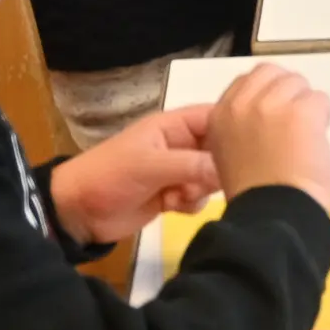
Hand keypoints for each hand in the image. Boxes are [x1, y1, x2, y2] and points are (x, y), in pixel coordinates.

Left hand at [50, 106, 219, 243]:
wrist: (77, 212)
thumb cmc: (109, 176)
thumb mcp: (149, 165)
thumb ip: (191, 165)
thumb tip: (230, 170)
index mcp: (174, 125)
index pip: (216, 116)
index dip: (236, 127)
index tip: (252, 147)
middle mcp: (180, 145)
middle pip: (219, 150)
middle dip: (218, 167)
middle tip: (205, 180)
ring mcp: (177, 171)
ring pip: (211, 176)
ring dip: (202, 188)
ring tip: (181, 195)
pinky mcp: (172, 195)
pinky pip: (198, 197)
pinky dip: (191, 204)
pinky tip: (172, 207)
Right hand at [207, 63, 329, 206]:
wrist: (272, 213)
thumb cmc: (253, 194)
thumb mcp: (230, 153)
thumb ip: (243, 127)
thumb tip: (271, 115)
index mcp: (220, 115)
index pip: (248, 80)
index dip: (267, 94)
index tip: (276, 117)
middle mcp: (242, 104)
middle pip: (273, 73)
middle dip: (288, 91)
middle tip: (295, 120)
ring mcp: (272, 105)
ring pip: (299, 84)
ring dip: (307, 105)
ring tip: (305, 136)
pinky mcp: (301, 112)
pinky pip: (321, 99)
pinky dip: (324, 118)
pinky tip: (316, 141)